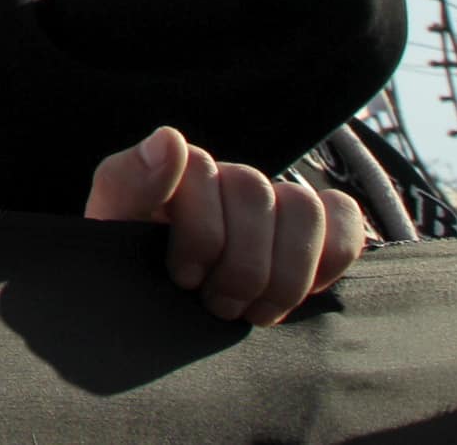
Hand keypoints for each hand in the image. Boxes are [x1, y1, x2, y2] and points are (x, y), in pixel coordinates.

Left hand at [86, 125, 365, 324]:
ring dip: (284, 271)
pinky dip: (330, 257)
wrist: (166, 316)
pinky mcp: (313, 226)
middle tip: (217, 306)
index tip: (184, 278)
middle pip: (254, 192)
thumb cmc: (134, 274)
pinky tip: (302, 291)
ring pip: (304, 207)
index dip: (201, 234)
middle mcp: (223, 177)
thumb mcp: (113, 233)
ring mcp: (271, 199)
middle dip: (239, 265)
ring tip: (255, 309)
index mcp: (172, 170)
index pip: (199, 166)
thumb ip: (128, 181)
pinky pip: (343, 216)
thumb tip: (172, 138)